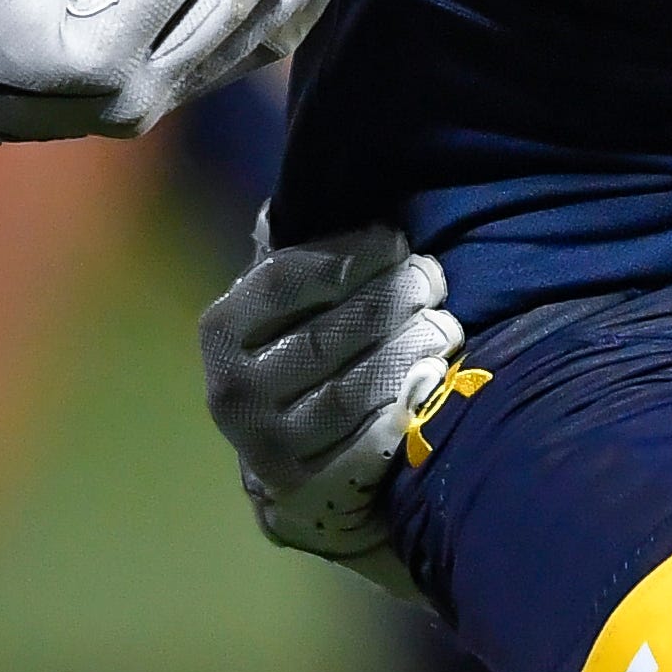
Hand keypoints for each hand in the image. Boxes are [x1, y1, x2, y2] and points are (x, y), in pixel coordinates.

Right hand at [201, 216, 460, 587]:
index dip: (348, 257)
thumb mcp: (292, 302)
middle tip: (434, 280)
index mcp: (224, 330)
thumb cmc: (310, 355)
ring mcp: (267, 448)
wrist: (304, 464)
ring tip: (447, 326)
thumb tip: (314, 178)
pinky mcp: (307, 493)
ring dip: (409, 352)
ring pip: (352, 391)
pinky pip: (367, 446)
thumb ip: (302, 250)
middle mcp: (233, 391)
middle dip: (391, 301)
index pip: (286, 281)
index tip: (398, 240)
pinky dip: (406, 413)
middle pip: (328, 335)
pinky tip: (436, 384)